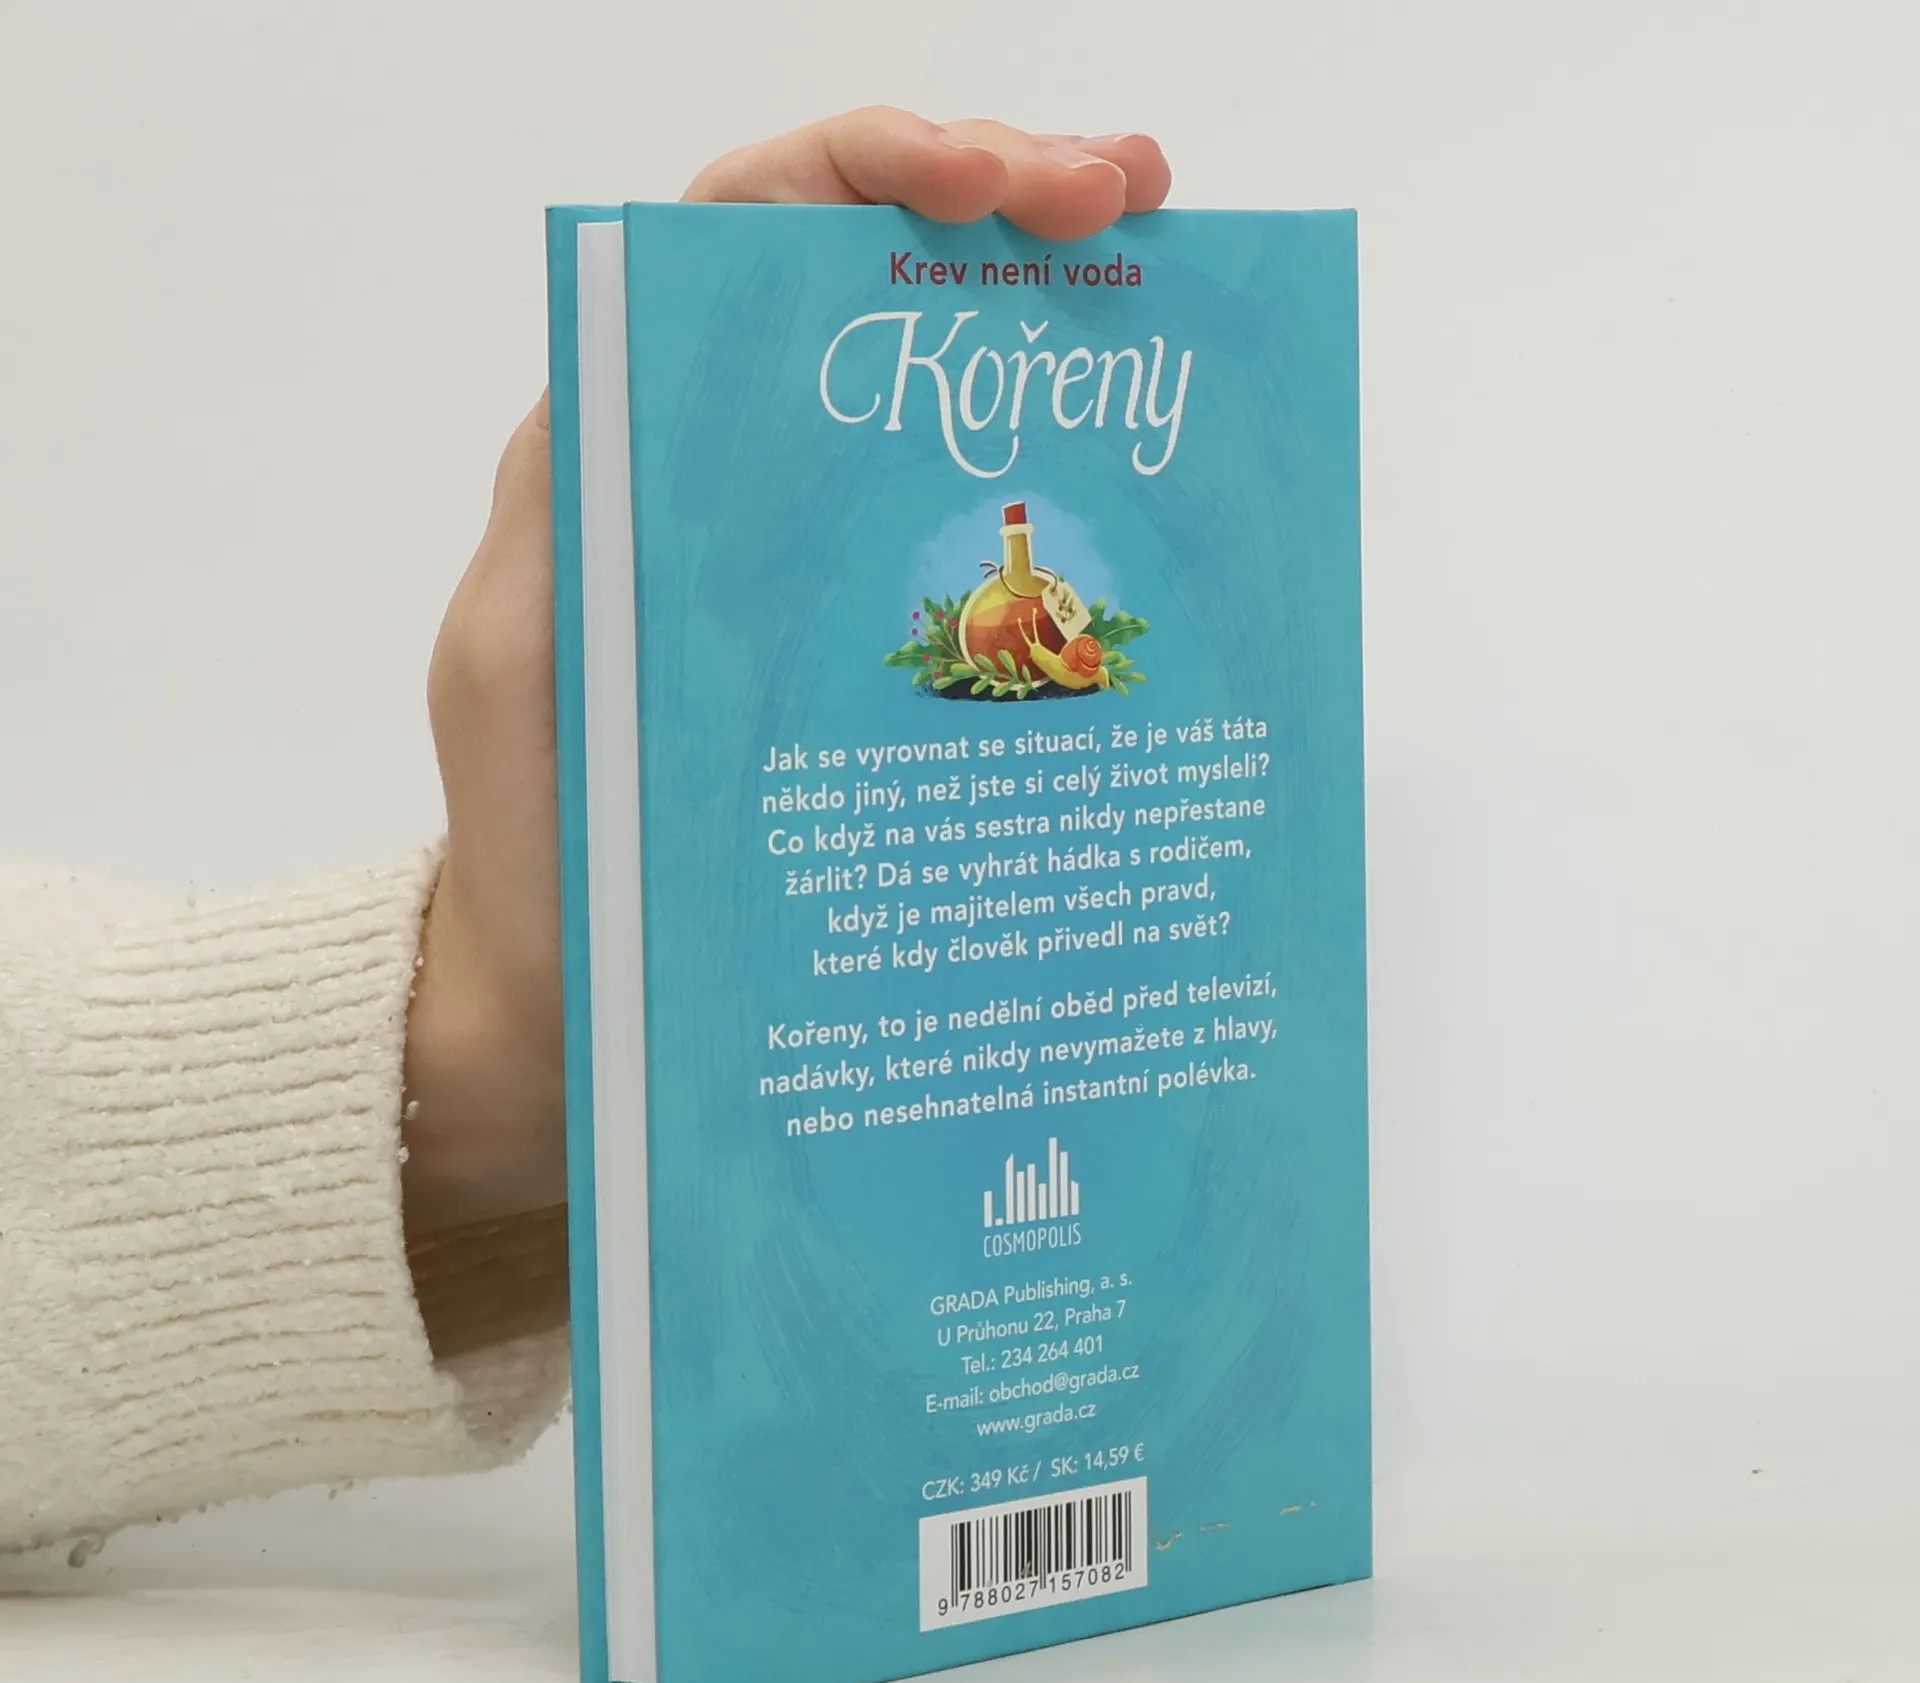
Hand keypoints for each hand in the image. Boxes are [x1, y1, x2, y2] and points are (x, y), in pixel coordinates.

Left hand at [401, 109, 1171, 1237]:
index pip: (745, 235)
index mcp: (636, 446)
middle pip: (864, 276)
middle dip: (997, 198)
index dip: (869, 173)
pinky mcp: (873, 652)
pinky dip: (1051, 479)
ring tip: (1163, 265)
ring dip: (1044, 308)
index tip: (992, 188)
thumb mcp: (522, 665)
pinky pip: (963, 535)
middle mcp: (730, 475)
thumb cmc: (541, 853)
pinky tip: (1138, 478)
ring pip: (933, 387)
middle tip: (1129, 192)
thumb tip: (649, 358)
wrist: (579, 1013)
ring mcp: (815, 562)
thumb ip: (568, 515)